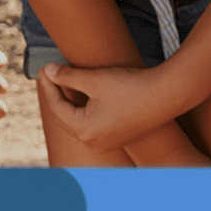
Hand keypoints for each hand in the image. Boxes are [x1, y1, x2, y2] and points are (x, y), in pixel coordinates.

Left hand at [37, 62, 176, 153]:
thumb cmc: (130, 86)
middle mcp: (93, 142)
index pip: (56, 107)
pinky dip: (83, 108)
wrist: (166, 95)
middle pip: (65, 116)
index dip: (49, 85)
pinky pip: (91, 123)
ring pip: (77, 120)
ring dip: (70, 101)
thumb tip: (48, 71)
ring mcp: (106, 142)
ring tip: (63, 79)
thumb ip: (68, 76)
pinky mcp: (116, 137)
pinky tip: (82, 92)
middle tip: (50, 72)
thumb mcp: (95, 79)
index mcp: (85, 130)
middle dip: (57, 94)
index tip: (44, 67)